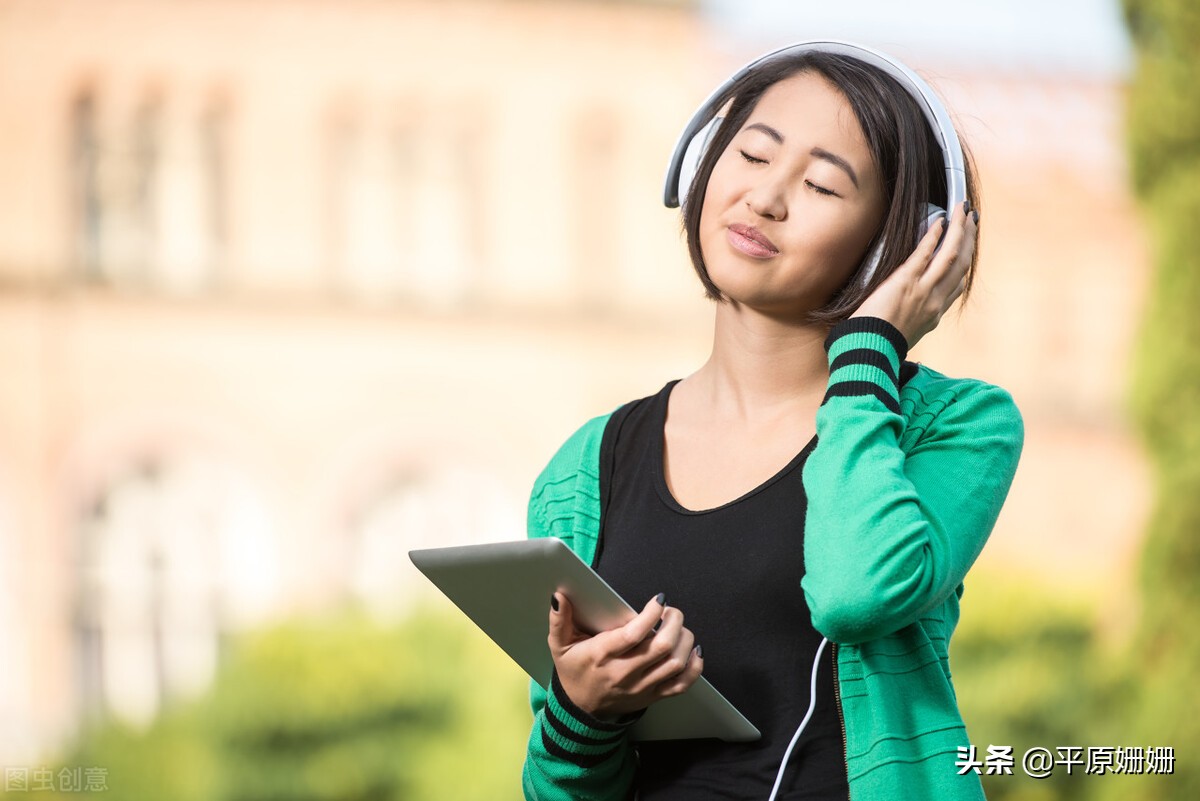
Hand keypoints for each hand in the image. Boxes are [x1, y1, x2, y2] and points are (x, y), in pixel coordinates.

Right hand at [548, 592, 703, 719]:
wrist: (581, 709)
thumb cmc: (574, 671)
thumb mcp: (559, 645)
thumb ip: (559, 620)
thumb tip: (559, 597)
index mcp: (602, 655)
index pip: (633, 634)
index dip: (651, 614)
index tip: (658, 600)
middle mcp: (625, 673)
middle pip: (661, 647)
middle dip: (674, 622)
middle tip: (672, 611)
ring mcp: (642, 686)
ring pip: (675, 664)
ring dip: (685, 640)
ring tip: (679, 627)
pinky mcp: (653, 696)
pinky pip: (682, 684)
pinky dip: (694, 666)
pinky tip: (692, 650)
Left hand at [851, 200, 978, 348]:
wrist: (869, 350)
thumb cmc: (877, 344)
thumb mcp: (904, 334)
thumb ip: (912, 319)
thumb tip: (907, 308)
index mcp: (934, 315)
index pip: (957, 285)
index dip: (964, 264)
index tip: (967, 247)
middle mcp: (935, 301)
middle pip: (962, 265)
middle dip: (969, 239)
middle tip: (971, 219)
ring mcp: (923, 291)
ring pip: (951, 255)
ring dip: (959, 230)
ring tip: (962, 210)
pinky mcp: (905, 282)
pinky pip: (925, 254)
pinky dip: (934, 236)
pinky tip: (939, 221)